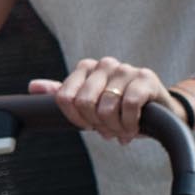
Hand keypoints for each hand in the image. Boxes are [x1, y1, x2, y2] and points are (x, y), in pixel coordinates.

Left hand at [32, 56, 168, 144]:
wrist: (161, 111)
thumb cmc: (120, 107)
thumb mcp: (90, 102)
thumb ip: (63, 94)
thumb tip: (33, 86)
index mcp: (86, 67)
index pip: (64, 97)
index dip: (76, 118)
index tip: (88, 126)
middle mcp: (104, 64)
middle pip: (84, 103)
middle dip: (97, 124)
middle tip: (109, 130)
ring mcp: (125, 69)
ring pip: (106, 106)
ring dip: (115, 127)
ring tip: (123, 131)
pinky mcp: (146, 78)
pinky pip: (128, 105)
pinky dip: (129, 123)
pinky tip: (134, 128)